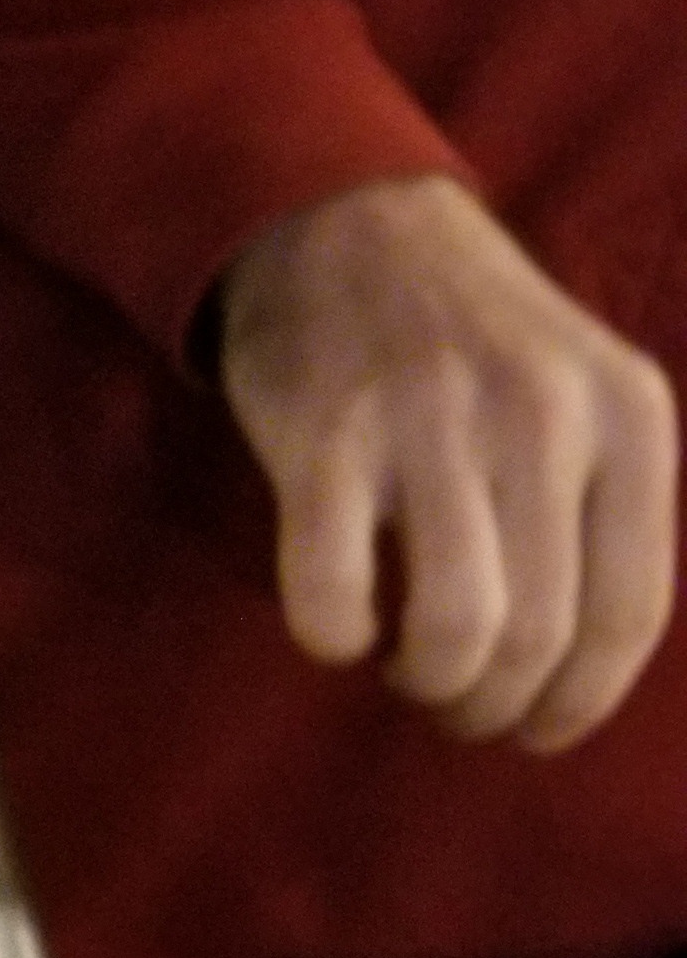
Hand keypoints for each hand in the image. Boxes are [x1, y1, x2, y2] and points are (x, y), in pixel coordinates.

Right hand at [217, 174, 675, 748]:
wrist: (350, 225)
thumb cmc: (476, 345)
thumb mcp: (588, 400)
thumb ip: (604, 511)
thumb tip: (573, 675)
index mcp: (631, 413)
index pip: (629, 614)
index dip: (578, 704)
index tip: (534, 731)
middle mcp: (545, 415)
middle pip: (539, 638)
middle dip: (490, 706)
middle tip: (454, 698)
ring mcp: (433, 422)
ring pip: (454, 632)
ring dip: (425, 684)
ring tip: (404, 665)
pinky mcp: (326, 439)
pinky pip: (334, 598)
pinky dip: (334, 639)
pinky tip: (337, 624)